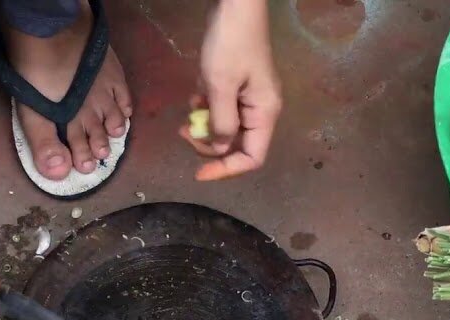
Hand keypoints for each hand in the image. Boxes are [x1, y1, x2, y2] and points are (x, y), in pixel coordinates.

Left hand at [181, 0, 281, 180]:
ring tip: (187, 115)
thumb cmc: (231, 43)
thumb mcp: (221, 85)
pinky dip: (207, 109)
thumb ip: (221, 122)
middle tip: (185, 132)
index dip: (226, 169)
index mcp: (264, 113)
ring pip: (227, 128)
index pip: (252, 158)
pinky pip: (222, 109)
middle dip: (209, 145)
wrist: (236, 4)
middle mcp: (261, 110)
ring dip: (205, 127)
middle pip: (237, 146)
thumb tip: (219, 148)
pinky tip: (195, 96)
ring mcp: (250, 98)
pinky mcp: (238, 86)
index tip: (198, 172)